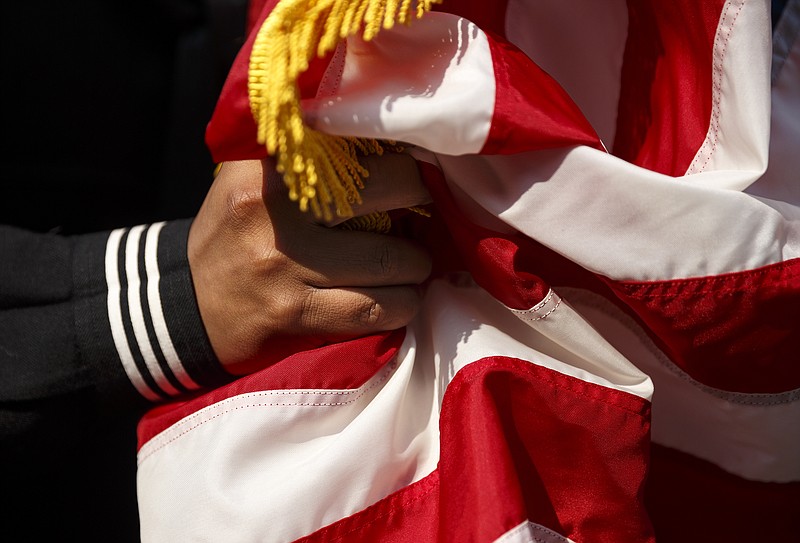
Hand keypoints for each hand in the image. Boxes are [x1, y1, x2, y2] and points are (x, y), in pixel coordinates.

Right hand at [187, 154, 431, 374]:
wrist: (186, 304)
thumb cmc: (239, 232)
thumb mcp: (255, 177)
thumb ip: (311, 154)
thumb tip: (390, 141)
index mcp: (269, 161)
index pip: (359, 140)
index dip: (400, 157)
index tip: (410, 174)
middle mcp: (274, 205)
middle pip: (390, 188)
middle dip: (421, 205)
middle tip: (422, 217)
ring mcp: (283, 262)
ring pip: (390, 260)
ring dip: (416, 267)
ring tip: (412, 266)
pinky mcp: (292, 311)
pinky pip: (373, 309)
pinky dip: (400, 306)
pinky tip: (398, 299)